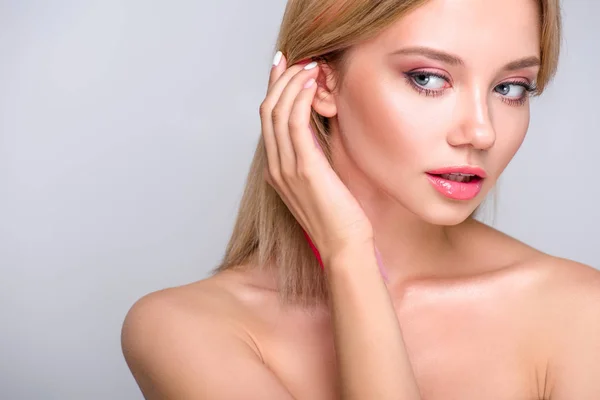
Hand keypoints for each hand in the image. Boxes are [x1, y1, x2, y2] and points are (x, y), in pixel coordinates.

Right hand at [260, 52, 373, 264]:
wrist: (343, 247)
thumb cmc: (338, 218)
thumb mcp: (321, 182)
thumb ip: (313, 157)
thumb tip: (318, 131)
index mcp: (277, 171)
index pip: (268, 122)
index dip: (273, 91)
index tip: (284, 68)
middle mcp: (276, 167)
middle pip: (267, 112)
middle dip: (279, 81)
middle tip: (296, 60)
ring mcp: (287, 168)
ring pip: (277, 113)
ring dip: (292, 84)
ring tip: (309, 67)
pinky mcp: (304, 168)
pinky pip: (294, 124)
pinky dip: (300, 100)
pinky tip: (311, 86)